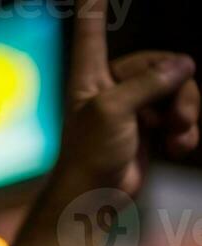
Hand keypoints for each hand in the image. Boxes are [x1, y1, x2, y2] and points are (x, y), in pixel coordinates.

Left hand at [55, 0, 198, 198]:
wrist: (94, 198)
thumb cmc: (90, 155)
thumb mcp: (114, 112)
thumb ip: (148, 83)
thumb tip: (183, 65)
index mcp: (90, 76)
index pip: (92, 33)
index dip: (93, 10)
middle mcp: (110, 86)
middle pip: (158, 65)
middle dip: (176, 90)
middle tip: (178, 118)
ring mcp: (131, 107)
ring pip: (174, 90)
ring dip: (185, 112)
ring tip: (180, 135)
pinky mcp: (147, 128)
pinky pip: (179, 114)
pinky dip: (185, 130)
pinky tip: (180, 146)